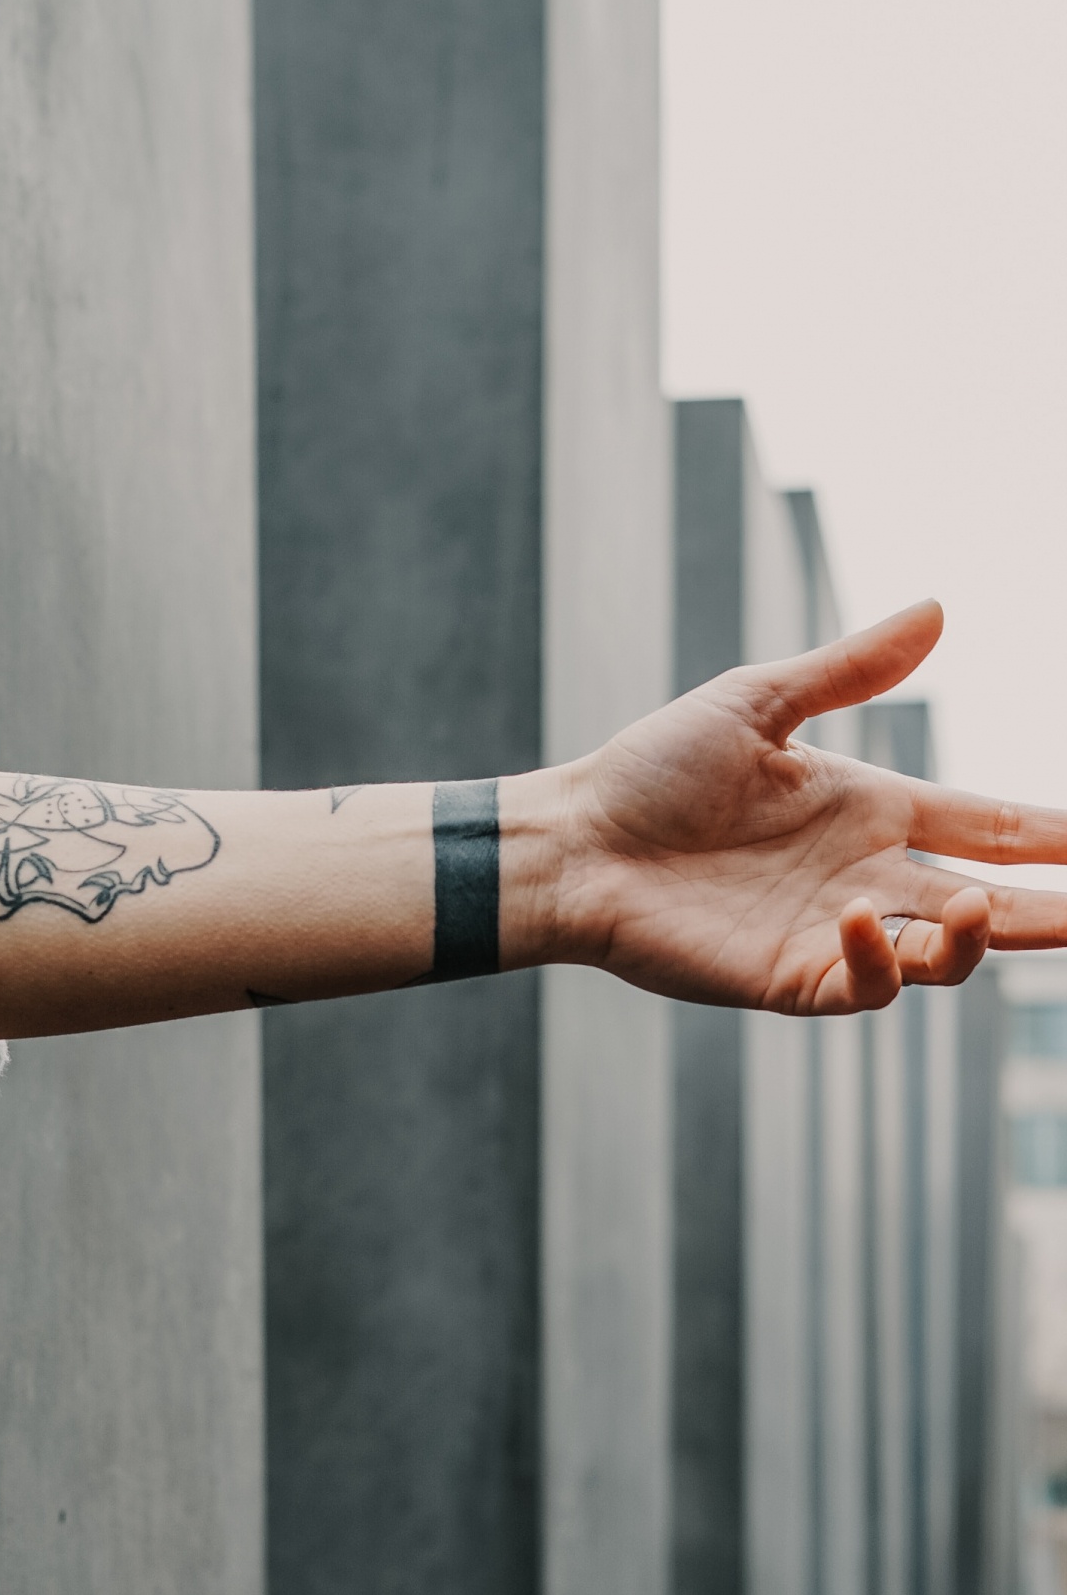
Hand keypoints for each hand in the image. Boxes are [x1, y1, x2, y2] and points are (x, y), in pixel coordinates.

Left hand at [555, 601, 1066, 1015]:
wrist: (575, 840)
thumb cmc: (654, 769)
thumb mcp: (758, 701)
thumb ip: (851, 668)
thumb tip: (938, 608)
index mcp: (874, 809)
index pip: (990, 825)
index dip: (1052, 835)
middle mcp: (870, 876)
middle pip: (990, 904)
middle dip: (1055, 910)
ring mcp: (834, 933)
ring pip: (941, 956)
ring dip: (972, 939)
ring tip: (975, 906)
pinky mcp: (791, 978)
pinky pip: (862, 985)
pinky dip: (877, 960)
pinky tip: (860, 916)